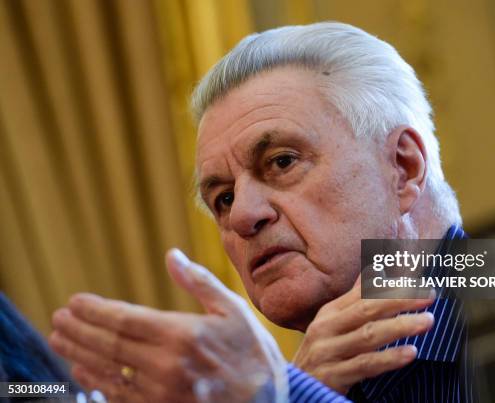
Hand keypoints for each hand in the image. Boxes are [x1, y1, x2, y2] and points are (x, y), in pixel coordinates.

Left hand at [49, 249, 287, 402]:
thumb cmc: (253, 353)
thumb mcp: (234, 311)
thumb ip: (199, 283)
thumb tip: (172, 256)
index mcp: (183, 334)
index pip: (125, 319)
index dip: (95, 311)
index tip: (74, 302)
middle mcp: (166, 365)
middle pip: (109, 345)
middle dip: (79, 330)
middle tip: (58, 319)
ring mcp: (161, 393)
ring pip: (108, 371)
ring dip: (79, 354)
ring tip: (60, 341)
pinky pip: (119, 397)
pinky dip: (96, 382)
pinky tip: (83, 371)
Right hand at [292, 276, 434, 393]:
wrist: (294, 388)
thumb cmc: (322, 353)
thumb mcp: (333, 324)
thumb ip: (356, 298)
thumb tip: (377, 269)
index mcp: (330, 313)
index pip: (363, 293)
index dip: (391, 284)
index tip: (419, 279)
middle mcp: (326, 329)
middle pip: (367, 309)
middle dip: (400, 300)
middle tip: (429, 294)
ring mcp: (328, 352)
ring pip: (368, 335)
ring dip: (400, 326)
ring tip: (427, 320)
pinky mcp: (332, 376)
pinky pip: (365, 365)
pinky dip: (388, 358)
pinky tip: (410, 352)